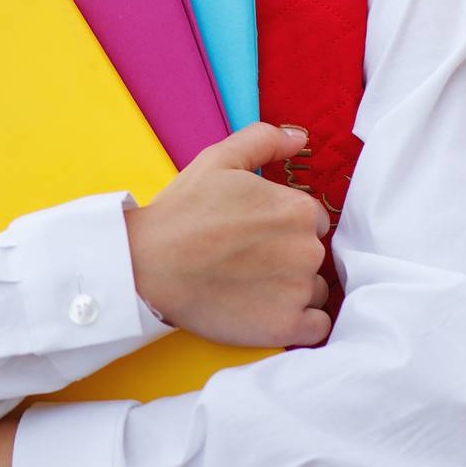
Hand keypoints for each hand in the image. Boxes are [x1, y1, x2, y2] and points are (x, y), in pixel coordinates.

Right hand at [123, 122, 331, 347]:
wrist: (148, 266)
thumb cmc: (182, 212)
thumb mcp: (219, 160)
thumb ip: (264, 140)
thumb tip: (301, 138)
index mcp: (298, 208)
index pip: (311, 221)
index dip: (283, 227)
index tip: (254, 235)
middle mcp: (307, 249)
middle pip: (315, 256)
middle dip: (288, 257)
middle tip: (247, 260)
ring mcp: (299, 290)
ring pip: (315, 290)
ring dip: (293, 291)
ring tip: (251, 286)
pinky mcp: (287, 327)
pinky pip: (317, 328)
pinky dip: (299, 322)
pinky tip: (267, 312)